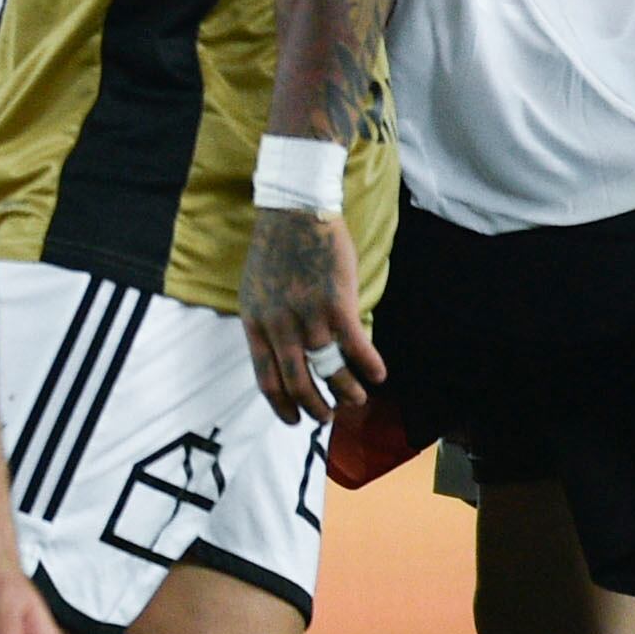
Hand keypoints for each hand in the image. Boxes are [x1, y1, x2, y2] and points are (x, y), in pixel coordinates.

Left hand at [239, 205, 381, 423]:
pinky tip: (379, 375)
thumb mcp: (255, 293)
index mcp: (255, 324)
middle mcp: (279, 326)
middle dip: (315, 407)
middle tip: (328, 418)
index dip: (281, 404)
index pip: (266, 378)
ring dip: (347, 391)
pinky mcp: (337, 303)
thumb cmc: (276, 252)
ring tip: (357, 400)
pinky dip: (369, 366)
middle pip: (298, 382)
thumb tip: (282, 355)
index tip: (293, 421)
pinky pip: (356, 346)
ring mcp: (308, 316)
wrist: (293, 213)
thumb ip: (267, 325)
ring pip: (330, 369)